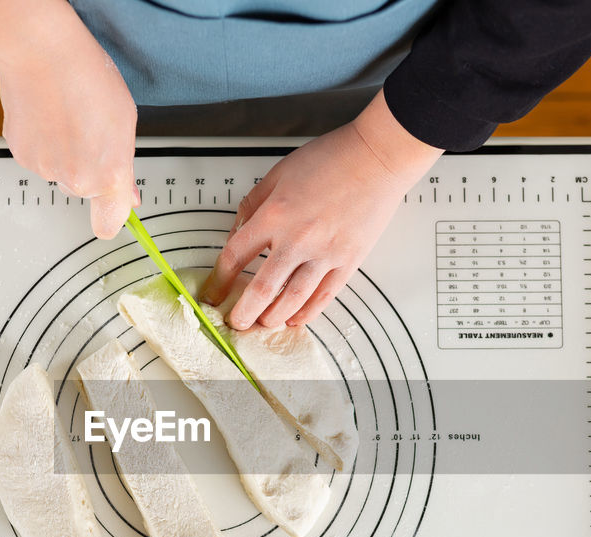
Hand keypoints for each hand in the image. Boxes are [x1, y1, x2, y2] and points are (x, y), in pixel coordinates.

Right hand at [0, 0, 137, 237]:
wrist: (42, 53)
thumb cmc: (87, 77)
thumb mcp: (124, 123)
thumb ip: (125, 166)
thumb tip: (128, 194)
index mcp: (108, 176)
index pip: (109, 225)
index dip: (112, 218)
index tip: (115, 211)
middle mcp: (75, 180)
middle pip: (83, 191)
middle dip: (88, 170)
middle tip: (89, 133)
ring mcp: (45, 169)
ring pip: (59, 173)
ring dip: (63, 154)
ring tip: (67, 118)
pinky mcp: (21, 155)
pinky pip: (37, 157)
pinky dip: (42, 142)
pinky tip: (48, 117)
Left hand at [203, 91, 442, 328]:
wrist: (376, 157)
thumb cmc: (331, 159)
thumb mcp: (278, 174)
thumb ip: (253, 205)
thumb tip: (237, 234)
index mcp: (274, 215)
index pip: (234, 256)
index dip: (219, 279)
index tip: (214, 291)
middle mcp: (296, 239)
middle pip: (261, 289)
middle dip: (243, 313)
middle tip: (236, 322)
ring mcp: (324, 253)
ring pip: (291, 300)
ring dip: (272, 318)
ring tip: (263, 323)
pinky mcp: (347, 261)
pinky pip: (323, 296)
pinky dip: (306, 313)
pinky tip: (295, 319)